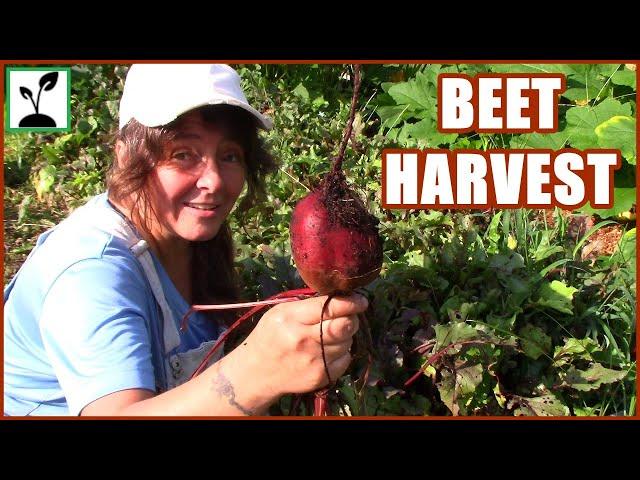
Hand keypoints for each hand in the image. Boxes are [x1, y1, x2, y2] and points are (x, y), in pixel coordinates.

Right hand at [243, 293, 367, 396]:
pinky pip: (345, 359)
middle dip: (352, 317)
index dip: (350, 303)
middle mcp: (304, 340)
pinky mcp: (322, 377)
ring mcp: (314, 361)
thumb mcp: (281, 312)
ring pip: (347, 342)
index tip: (360, 300)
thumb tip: (340, 297)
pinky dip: (341, 352)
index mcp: (292, 319)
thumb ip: (308, 304)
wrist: (256, 373)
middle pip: (345, 326)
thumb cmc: (270, 336)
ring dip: (345, 335)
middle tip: (349, 315)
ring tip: (329, 334)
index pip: (329, 308)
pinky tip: (327, 350)